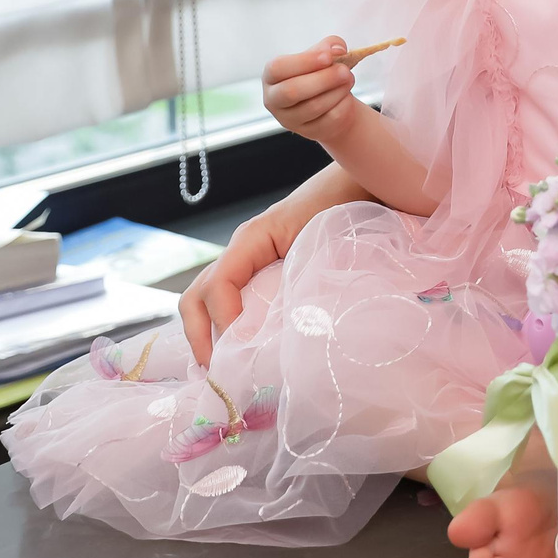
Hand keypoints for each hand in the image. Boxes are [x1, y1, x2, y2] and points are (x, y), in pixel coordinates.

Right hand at [178, 164, 375, 361]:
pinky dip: (226, 330)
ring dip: (208, 337)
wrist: (361, 183)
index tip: (242, 351)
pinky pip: (229, 303)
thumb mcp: (323, 242)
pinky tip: (240, 355)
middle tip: (217, 373)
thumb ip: (302, 278)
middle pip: (196, 297)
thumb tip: (288, 329)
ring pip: (206, 302)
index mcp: (252, 239)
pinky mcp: (260, 275)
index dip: (224, 320)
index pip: (218, 286)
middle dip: (200, 337)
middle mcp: (242, 252)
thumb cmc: (345, 206)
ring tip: (223, 372)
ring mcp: (247, 264)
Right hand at [261, 36, 369, 146]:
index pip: (278, 68)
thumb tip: (338, 48)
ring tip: (349, 79)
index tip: (328, 57)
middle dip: (323, 79)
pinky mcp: (308, 132)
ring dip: (337, 90)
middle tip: (345, 71)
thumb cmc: (320, 72)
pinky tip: (347, 96)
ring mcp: (289, 119)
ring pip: (313, 107)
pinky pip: (329, 119)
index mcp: (271, 76)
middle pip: (292, 91)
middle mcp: (273, 99)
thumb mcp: (321, 56)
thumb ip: (328, 46)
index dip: (303, 61)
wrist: (332, 100)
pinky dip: (343, 104)